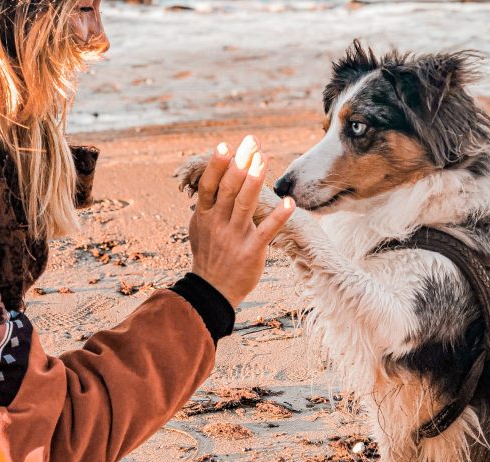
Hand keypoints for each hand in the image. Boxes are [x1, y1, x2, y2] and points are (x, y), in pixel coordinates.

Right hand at [189, 136, 294, 308]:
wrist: (212, 290)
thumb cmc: (208, 255)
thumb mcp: (198, 228)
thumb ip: (206, 204)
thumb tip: (211, 178)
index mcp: (204, 215)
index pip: (209, 185)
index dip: (216, 165)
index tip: (225, 145)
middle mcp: (218, 223)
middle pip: (229, 188)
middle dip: (241, 163)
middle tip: (252, 142)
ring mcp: (235, 237)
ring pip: (245, 204)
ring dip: (255, 181)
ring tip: (264, 159)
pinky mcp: (252, 250)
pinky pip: (267, 231)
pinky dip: (278, 216)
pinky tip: (290, 202)